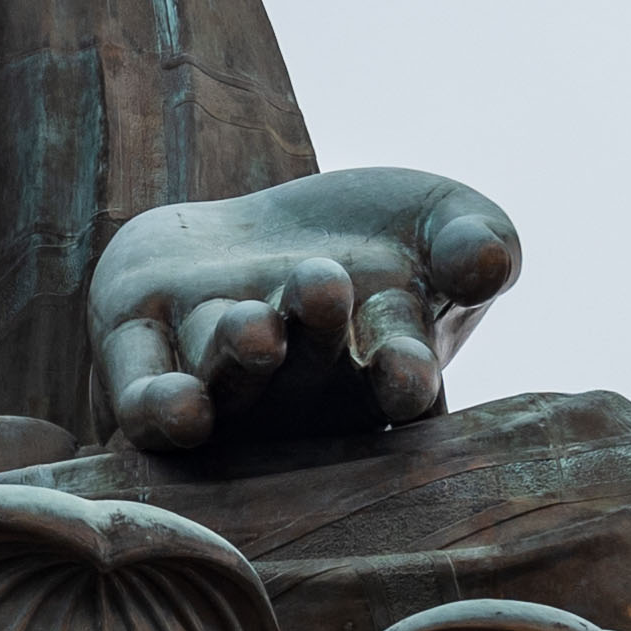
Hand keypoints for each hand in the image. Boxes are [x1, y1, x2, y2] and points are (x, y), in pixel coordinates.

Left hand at [87, 165, 523, 456]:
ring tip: (255, 323)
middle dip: (312, 335)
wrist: (262, 225)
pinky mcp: (142, 359)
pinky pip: (143, 402)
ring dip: (241, 361)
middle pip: (307, 379)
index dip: (401, 380)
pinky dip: (161, 410)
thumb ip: (475, 242)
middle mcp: (300, 398)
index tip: (406, 373)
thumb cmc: (373, 233)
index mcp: (381, 374)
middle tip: (320, 283)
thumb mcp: (438, 221)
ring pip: (228, 385)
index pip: (398, 387)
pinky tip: (180, 409)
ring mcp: (221, 384)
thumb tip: (488, 259)